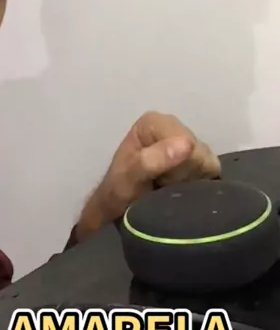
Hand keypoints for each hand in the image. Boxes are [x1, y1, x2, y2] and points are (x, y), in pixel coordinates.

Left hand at [75, 111, 219, 240]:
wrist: (118, 208)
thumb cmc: (119, 191)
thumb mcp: (130, 176)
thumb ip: (153, 160)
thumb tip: (186, 144)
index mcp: (155, 122)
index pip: (188, 142)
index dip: (179, 166)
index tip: (160, 179)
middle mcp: (173, 125)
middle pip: (200, 151)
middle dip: (185, 173)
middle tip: (163, 184)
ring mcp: (185, 140)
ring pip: (207, 162)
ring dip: (191, 180)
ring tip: (169, 186)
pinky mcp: (195, 156)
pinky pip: (211, 170)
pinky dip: (198, 182)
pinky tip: (180, 187)